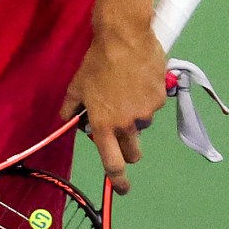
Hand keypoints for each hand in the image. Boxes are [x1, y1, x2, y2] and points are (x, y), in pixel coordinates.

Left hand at [64, 17, 168, 191]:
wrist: (124, 39)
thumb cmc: (95, 63)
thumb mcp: (76, 86)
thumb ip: (71, 108)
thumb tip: (67, 120)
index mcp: (104, 124)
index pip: (112, 162)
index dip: (117, 179)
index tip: (122, 189)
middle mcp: (127, 123)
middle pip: (133, 151)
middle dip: (129, 150)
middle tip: (122, 137)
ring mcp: (147, 111)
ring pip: (142, 124)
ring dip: (135, 117)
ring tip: (125, 92)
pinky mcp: (161, 98)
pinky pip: (153, 105)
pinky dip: (146, 99)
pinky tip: (138, 80)